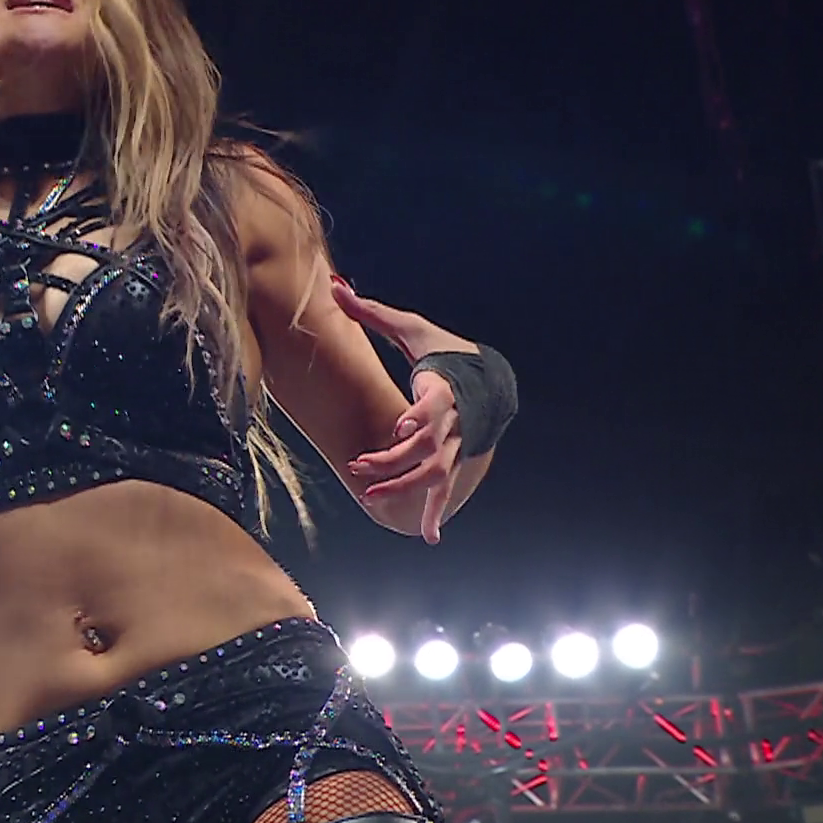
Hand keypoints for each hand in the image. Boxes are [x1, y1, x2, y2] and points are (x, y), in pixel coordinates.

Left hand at [331, 280, 476, 543]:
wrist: (487, 373)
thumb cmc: (443, 349)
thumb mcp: (410, 328)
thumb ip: (369, 311)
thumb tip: (334, 285)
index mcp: (443, 388)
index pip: (433, 406)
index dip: (419, 416)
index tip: (400, 427)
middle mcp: (452, 421)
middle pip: (426, 446)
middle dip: (394, 459)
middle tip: (359, 466)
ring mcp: (456, 443)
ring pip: (434, 473)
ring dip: (405, 488)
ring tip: (373, 499)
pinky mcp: (454, 458)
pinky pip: (446, 488)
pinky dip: (437, 512)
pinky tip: (430, 536)